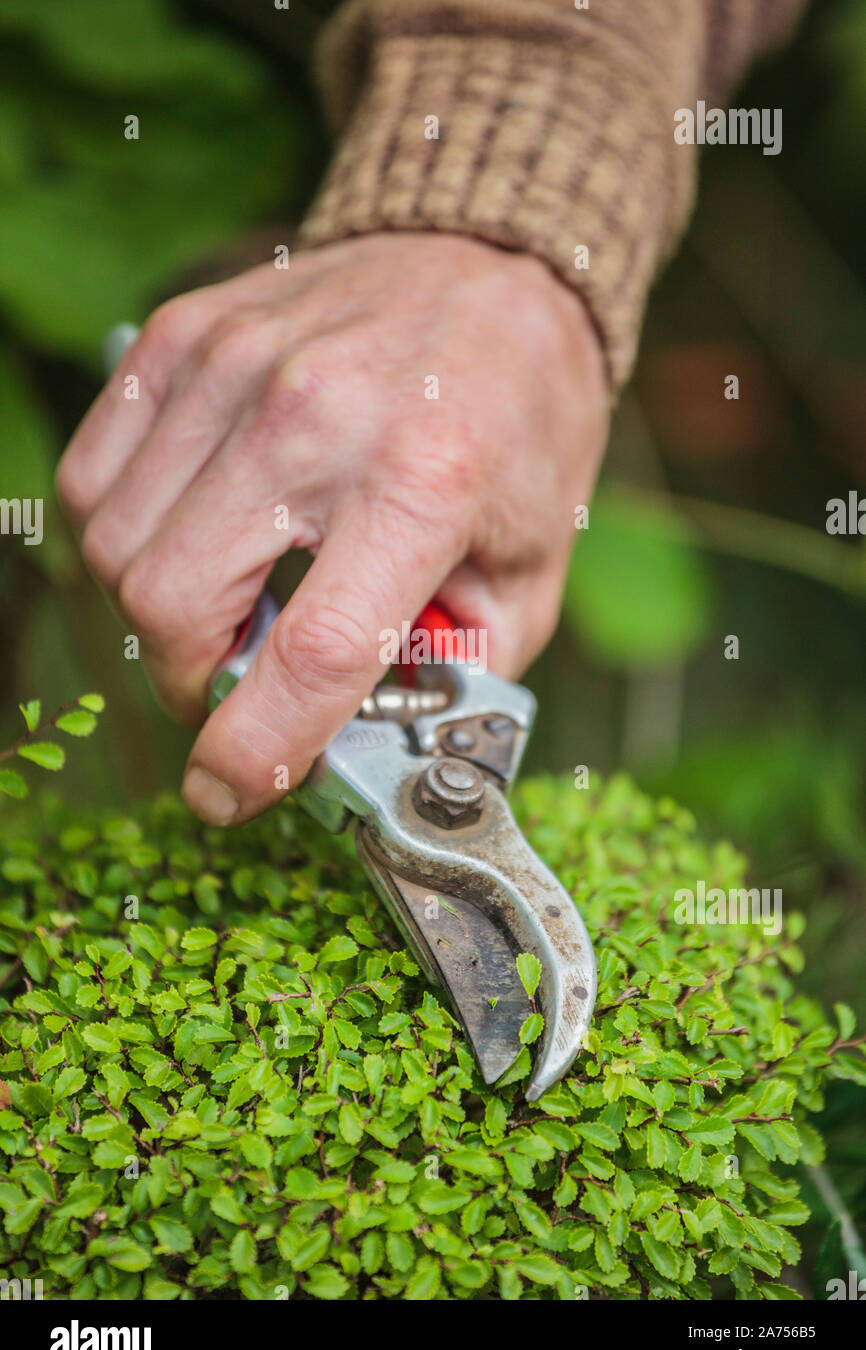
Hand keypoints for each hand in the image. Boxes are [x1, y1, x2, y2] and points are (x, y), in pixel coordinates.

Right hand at [57, 232, 608, 824]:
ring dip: (160, 613)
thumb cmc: (519, 420)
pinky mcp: (183, 336)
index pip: (311, 652)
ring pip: (117, 546)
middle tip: (240, 687)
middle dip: (193, 685)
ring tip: (226, 604)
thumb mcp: (532, 564)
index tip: (227, 795)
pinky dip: (126, 535)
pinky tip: (193, 535)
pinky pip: (97, 474)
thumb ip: (457, 670)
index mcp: (423, 481)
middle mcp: (314, 416)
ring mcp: (234, 367)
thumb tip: (360, 745)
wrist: (491, 261)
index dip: (255, 751)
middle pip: (175, 604)